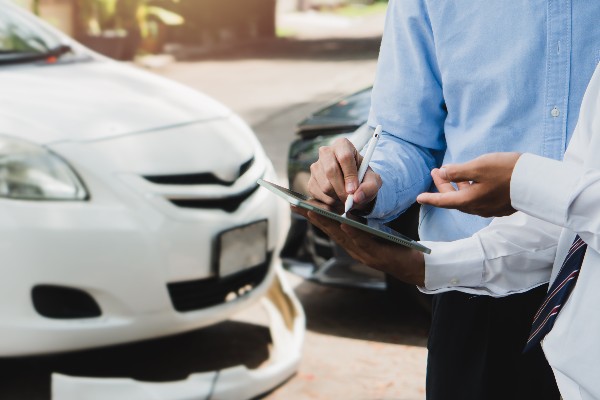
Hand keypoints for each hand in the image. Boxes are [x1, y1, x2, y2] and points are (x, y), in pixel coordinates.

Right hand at [292, 206, 424, 285]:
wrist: (416, 268)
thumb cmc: (396, 248)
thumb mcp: (374, 234)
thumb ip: (359, 225)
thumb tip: (344, 209)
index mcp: (351, 243)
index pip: (328, 227)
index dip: (313, 215)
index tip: (297, 203)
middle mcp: (353, 250)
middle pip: (329, 230)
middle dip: (312, 217)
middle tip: (295, 204)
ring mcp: (364, 254)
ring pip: (341, 236)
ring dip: (326, 223)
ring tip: (313, 210)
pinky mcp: (377, 256)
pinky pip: (362, 241)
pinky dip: (352, 232)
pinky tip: (345, 222)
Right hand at [308, 137, 381, 209]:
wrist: (352, 185)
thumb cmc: (363, 179)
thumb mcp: (373, 181)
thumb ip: (369, 188)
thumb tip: (356, 197)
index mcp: (343, 145)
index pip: (345, 157)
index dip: (349, 176)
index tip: (354, 190)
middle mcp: (326, 152)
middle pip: (331, 171)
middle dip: (342, 190)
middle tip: (350, 200)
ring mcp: (315, 166)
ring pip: (325, 186)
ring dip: (337, 198)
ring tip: (346, 199)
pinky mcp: (310, 181)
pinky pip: (318, 195)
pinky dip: (330, 202)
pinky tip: (338, 200)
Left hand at [416, 152, 521, 217]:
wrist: (536, 181)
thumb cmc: (506, 171)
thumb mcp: (478, 166)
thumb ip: (458, 171)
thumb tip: (442, 173)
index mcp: (469, 200)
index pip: (443, 201)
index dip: (430, 198)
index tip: (418, 198)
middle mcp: (477, 208)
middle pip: (454, 199)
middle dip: (443, 185)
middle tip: (436, 171)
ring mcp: (489, 208)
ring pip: (466, 199)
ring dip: (456, 186)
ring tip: (451, 172)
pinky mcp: (499, 205)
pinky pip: (478, 199)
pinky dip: (469, 189)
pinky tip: (471, 180)